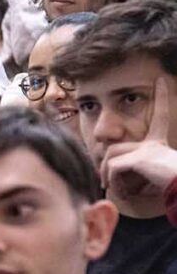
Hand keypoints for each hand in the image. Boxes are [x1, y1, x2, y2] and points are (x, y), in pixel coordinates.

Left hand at [102, 77, 176, 197]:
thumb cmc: (168, 187)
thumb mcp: (149, 177)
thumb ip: (132, 172)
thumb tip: (112, 184)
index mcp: (158, 144)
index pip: (160, 116)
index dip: (162, 98)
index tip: (160, 80)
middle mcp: (153, 143)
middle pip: (115, 148)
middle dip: (105, 167)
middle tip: (105, 185)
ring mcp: (146, 148)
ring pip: (112, 155)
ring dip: (107, 175)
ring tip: (115, 190)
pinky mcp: (140, 158)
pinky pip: (114, 167)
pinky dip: (114, 181)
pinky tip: (125, 193)